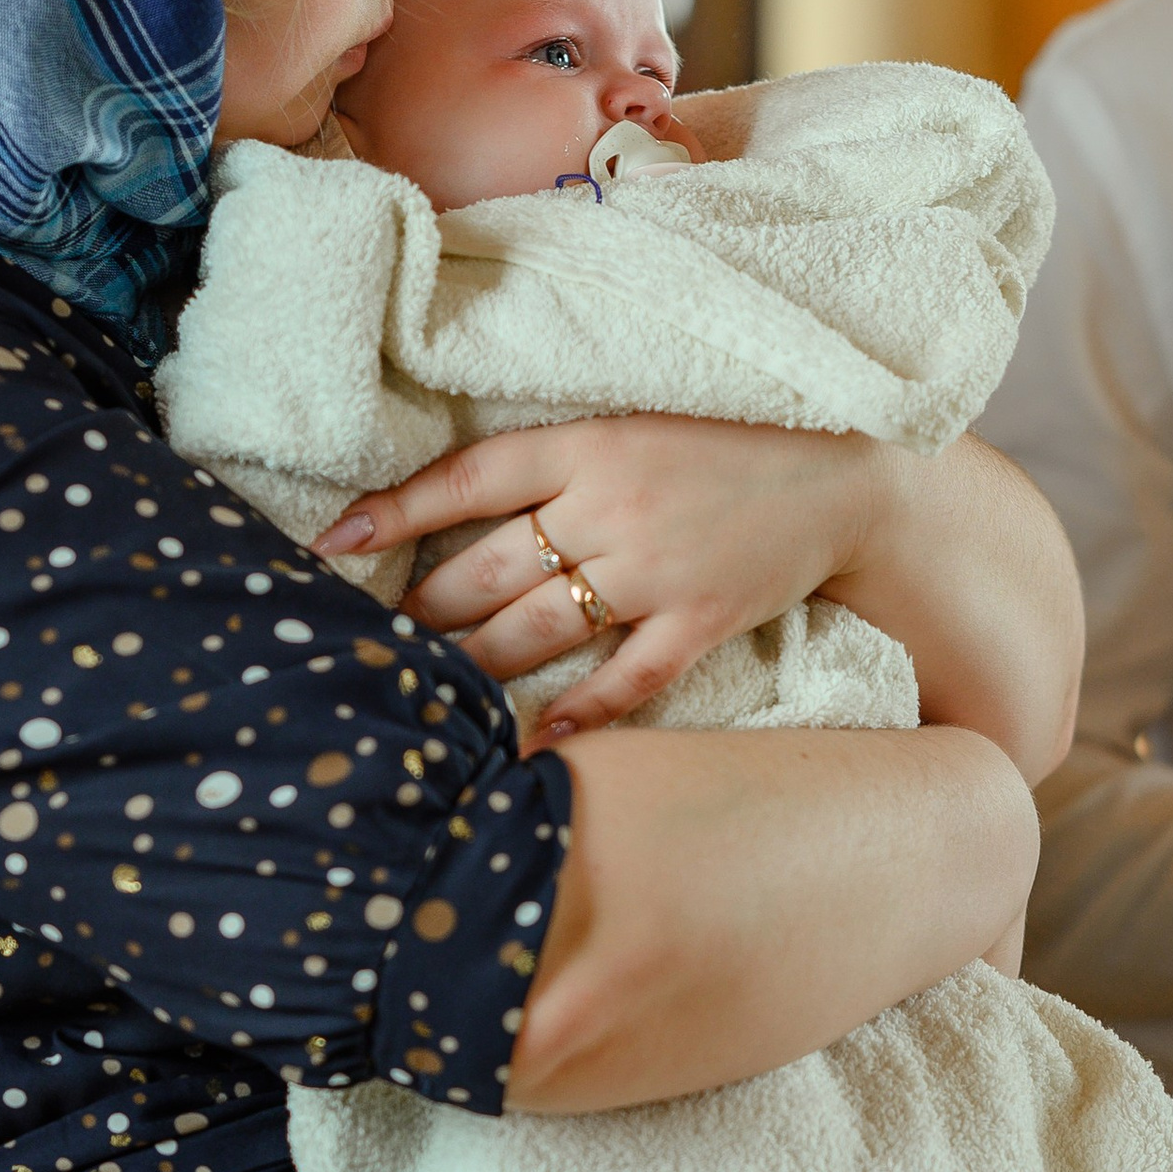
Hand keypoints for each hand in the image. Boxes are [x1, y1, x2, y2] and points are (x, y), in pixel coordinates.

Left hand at [313, 414, 881, 734]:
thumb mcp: (630, 432)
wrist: (841, 484)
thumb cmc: (719, 455)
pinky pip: (627, 676)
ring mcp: (658, 569)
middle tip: (370, 641)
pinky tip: (532, 739)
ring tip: (423, 691)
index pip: (471, 479)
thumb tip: (457, 519)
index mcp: (591, 444)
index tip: (330, 542)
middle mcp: (615, 506)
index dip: (395, 511)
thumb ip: (552, 471)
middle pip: (491, 568)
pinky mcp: (701, 619)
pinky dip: (579, 711)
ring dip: (475, 664)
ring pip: (540, 627)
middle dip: (423, 611)